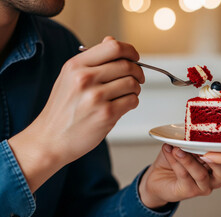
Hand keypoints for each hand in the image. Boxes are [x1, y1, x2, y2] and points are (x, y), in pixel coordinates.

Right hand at [9, 36, 143, 191]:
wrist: (51, 139)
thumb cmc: (62, 109)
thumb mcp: (70, 77)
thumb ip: (92, 60)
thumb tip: (112, 40)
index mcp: (76, 65)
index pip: (113, 47)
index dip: (130, 51)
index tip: (134, 57)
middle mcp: (84, 78)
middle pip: (127, 65)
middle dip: (137, 72)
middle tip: (137, 78)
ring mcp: (95, 97)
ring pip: (132, 83)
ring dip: (135, 89)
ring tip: (127, 94)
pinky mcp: (106, 114)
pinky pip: (132, 101)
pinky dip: (132, 102)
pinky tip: (122, 105)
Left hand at [139, 144, 220, 208]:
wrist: (159, 177)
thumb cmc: (176, 160)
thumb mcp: (188, 146)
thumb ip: (194, 140)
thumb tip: (194, 130)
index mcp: (220, 165)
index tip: (214, 136)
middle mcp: (216, 178)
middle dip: (214, 156)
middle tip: (201, 145)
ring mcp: (204, 186)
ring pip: (201, 174)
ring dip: (188, 159)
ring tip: (177, 149)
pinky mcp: (190, 191)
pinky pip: (184, 175)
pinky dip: (176, 162)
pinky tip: (170, 152)